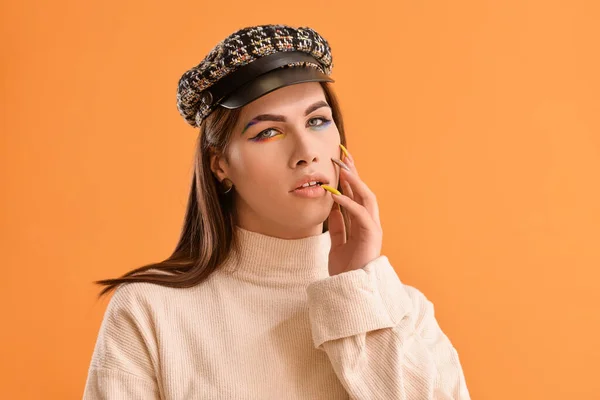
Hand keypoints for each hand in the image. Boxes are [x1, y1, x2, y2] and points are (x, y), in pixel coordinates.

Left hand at [323, 145, 381, 275]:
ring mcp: (373, 228)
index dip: (348, 177)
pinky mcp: (371, 236)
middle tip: (342, 154)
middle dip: (353, 171)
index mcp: (362, 223)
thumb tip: (331, 205)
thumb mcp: (338, 242)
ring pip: (366, 197)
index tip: (339, 160)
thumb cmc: (346, 269)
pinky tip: (335, 194)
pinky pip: (360, 214)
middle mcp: (370, 222)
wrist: (351, 289)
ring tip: (341, 168)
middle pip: (363, 190)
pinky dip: (348, 203)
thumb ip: (337, 225)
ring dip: (353, 181)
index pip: (356, 194)